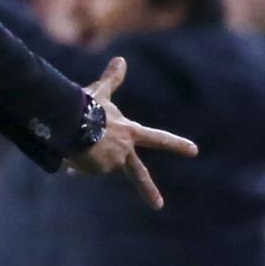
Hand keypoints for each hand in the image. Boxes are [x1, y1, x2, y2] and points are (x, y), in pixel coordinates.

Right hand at [68, 57, 198, 208]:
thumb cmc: (87, 104)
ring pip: (97, 164)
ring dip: (85, 156)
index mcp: (131, 132)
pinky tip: (70, 151)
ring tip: (78, 139)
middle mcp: (124, 150)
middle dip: (149, 191)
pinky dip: (75, 162)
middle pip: (139, 175)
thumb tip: (120, 59)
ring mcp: (111, 162)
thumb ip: (112, 79)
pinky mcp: (96, 169)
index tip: (195, 151)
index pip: (159, 138)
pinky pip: (82, 168)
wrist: (72, 120)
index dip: (177, 144)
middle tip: (159, 206)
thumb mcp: (101, 92)